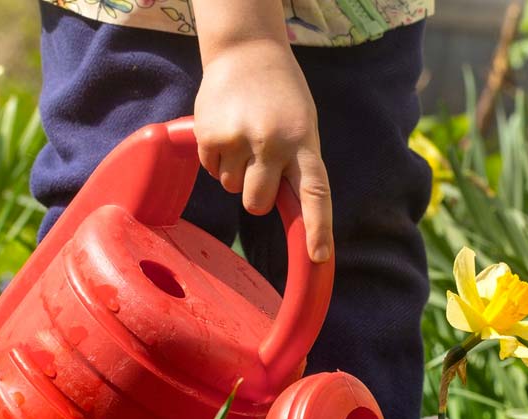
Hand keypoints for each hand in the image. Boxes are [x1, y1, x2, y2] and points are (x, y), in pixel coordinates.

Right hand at [193, 38, 332, 262]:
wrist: (247, 52)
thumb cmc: (283, 100)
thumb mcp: (303, 129)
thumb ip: (297, 166)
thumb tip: (294, 215)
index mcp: (304, 144)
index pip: (315, 194)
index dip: (318, 229)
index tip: (318, 258)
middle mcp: (273, 143)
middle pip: (256, 203)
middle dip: (255, 197)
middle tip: (258, 168)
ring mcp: (239, 139)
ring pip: (231, 188)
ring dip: (235, 171)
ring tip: (244, 137)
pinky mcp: (209, 134)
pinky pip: (210, 170)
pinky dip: (216, 158)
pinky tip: (226, 131)